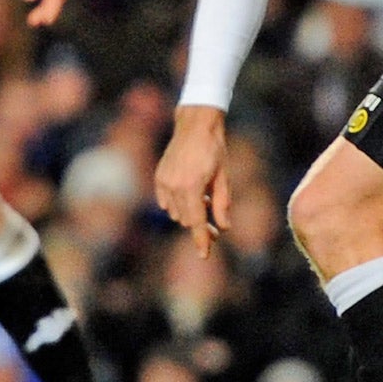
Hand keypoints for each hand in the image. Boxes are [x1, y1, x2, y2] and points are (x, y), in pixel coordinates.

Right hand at [154, 105, 229, 256]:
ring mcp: (164, 182)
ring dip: (190, 213)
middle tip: (216, 227)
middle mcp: (174, 186)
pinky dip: (177, 204)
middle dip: (201, 226)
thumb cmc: (214, 150)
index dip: (201, 240)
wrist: (194, 126)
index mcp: (193, 186)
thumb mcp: (223, 177)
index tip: (203, 256)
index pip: (197, 221)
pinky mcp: (159, 178)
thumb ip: (222, 204)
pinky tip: (190, 193)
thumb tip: (223, 228)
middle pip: (187, 220)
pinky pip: (166, 203)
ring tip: (204, 198)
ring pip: (176, 213)